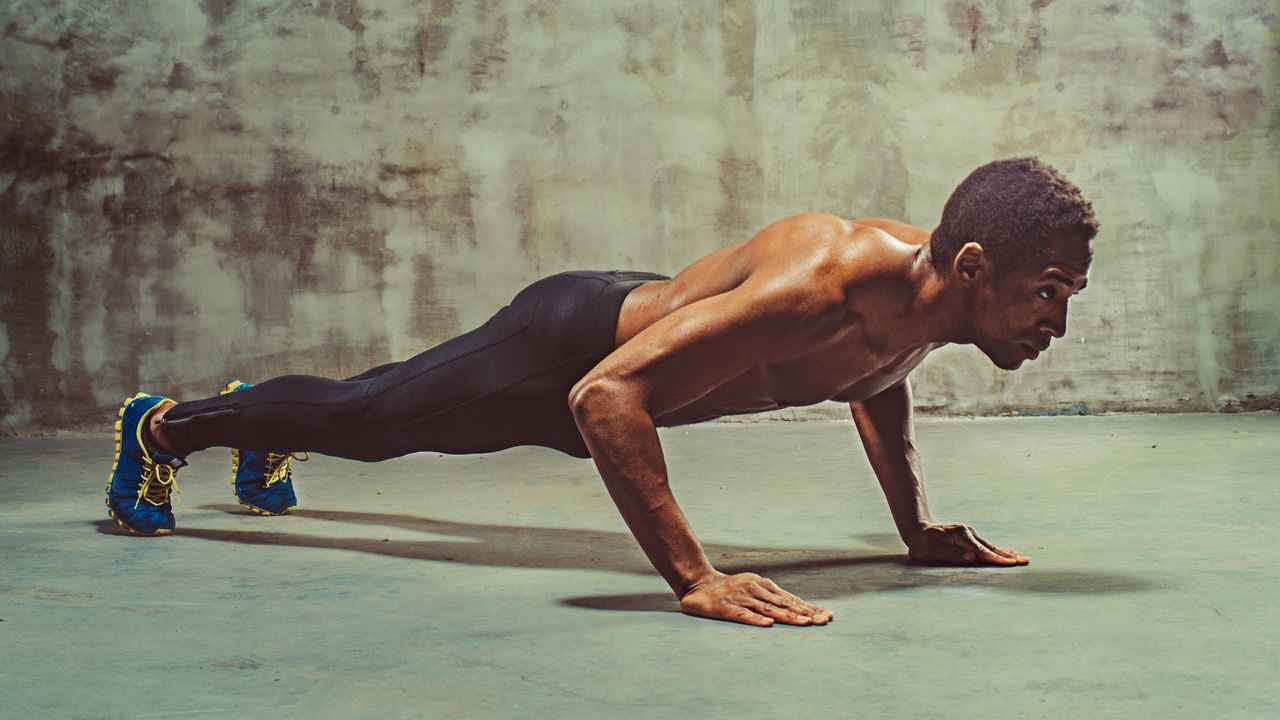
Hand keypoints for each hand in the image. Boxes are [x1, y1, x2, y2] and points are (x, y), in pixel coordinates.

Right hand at [679, 571, 833, 626]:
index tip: (828, 616)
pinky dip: (756, 619)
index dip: (810, 608)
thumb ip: (770, 598)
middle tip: (824, 621)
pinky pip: (743, 615)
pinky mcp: (726, 607)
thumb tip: (796, 609)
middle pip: (785, 604)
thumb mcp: (752, 588)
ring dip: (788, 616)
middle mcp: (755, 590)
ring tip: (805, 623)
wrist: (698, 583)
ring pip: (768, 609)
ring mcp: (741, 598)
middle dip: (806, 613)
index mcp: (764, 585)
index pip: (791, 599)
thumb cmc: (729, 590)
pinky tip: (769, 625)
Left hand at [907, 523, 1029, 565]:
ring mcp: (970, 534)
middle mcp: (968, 534)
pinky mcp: (969, 538)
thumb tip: (971, 557)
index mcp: (961, 537)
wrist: (918, 530)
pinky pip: (987, 546)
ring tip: (1023, 558)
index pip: (982, 552)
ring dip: (1007, 553)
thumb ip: (951, 554)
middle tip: (1025, 561)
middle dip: (1008, 556)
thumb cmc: (922, 544)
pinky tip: (1008, 554)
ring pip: (991, 546)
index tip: (1010, 564)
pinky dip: (999, 550)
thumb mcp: (931, 551)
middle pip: (991, 548)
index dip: (996, 559)